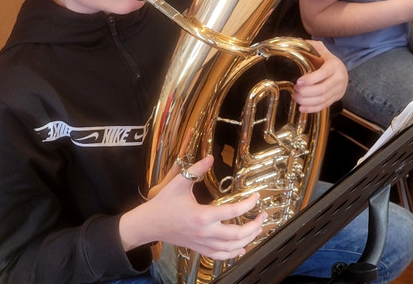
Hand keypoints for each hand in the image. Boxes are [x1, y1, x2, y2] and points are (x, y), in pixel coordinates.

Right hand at [122, 154, 265, 257]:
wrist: (149, 224)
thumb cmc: (163, 204)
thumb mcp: (178, 183)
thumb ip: (196, 170)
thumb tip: (210, 157)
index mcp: (202, 216)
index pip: (233, 212)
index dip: (249, 204)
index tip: (256, 196)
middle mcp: (205, 232)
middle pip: (237, 234)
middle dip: (254, 225)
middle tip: (264, 215)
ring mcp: (202, 242)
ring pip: (231, 247)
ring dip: (248, 239)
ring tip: (259, 229)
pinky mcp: (199, 248)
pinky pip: (219, 255)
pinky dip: (233, 254)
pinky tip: (242, 249)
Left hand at [292, 41, 347, 112]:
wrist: (341, 70)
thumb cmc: (327, 60)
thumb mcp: (322, 51)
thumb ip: (311, 46)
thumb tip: (297, 42)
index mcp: (334, 65)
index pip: (323, 73)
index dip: (310, 79)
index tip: (298, 82)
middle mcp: (339, 78)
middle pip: (322, 89)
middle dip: (305, 92)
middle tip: (294, 90)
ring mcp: (339, 90)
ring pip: (322, 99)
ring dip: (306, 101)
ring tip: (296, 97)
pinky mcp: (336, 98)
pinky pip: (324, 106)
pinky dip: (312, 109)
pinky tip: (301, 108)